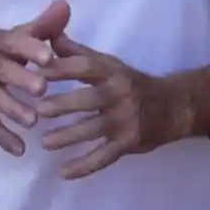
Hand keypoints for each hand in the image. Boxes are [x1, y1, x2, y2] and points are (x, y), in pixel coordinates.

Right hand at [0, 0, 68, 154]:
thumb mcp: (17, 37)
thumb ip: (43, 26)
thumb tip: (65, 5)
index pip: (14, 42)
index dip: (30, 49)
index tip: (50, 57)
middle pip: (2, 71)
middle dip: (21, 79)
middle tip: (43, 88)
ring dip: (12, 110)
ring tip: (33, 121)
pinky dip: (2, 137)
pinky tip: (20, 150)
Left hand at [34, 32, 175, 179]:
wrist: (172, 107)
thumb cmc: (131, 83)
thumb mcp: (109, 64)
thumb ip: (78, 53)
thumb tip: (49, 36)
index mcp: (112, 72)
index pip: (85, 67)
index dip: (61, 70)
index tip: (36, 74)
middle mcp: (119, 94)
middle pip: (88, 99)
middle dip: (62, 105)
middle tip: (37, 111)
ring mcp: (125, 120)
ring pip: (93, 129)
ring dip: (68, 137)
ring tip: (44, 143)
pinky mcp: (129, 143)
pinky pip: (103, 157)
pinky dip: (83, 166)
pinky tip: (63, 173)